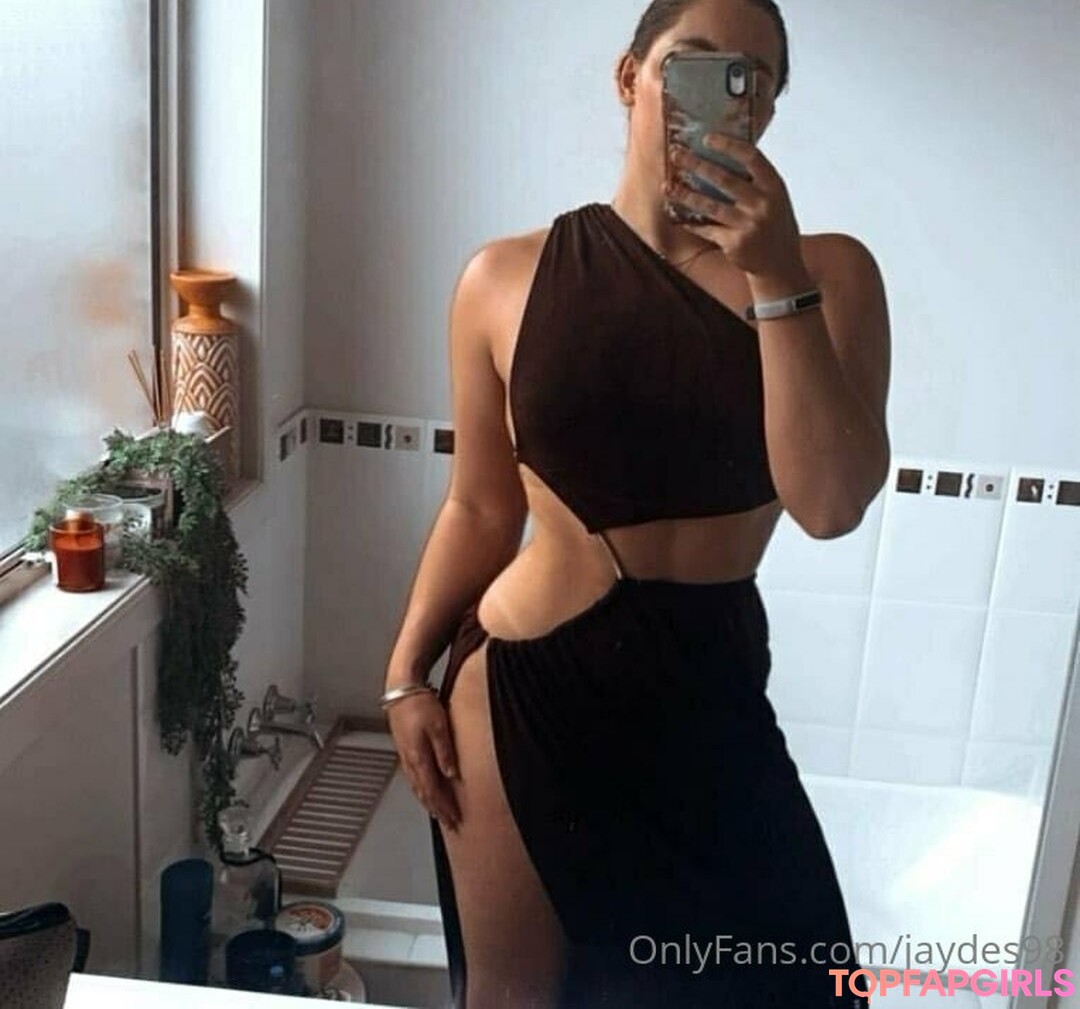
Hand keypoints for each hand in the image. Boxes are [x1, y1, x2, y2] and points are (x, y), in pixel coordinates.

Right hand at [385, 691, 460, 829]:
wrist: (400, 689)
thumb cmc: (420, 704)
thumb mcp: (439, 726)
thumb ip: (445, 752)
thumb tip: (452, 775)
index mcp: (419, 758)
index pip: (434, 791)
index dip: (445, 807)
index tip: (455, 819)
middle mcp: (410, 761)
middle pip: (425, 793)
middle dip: (438, 810)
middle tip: (450, 823)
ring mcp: (405, 756)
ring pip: (417, 787)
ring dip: (428, 802)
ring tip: (438, 813)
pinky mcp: (405, 749)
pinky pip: (414, 777)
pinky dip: (421, 789)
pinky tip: (425, 789)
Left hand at [665, 132, 806, 281]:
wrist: (780, 266)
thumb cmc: (775, 226)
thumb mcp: (776, 199)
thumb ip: (758, 181)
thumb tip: (727, 153)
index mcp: (775, 187)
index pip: (752, 157)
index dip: (728, 145)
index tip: (707, 138)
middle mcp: (762, 204)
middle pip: (724, 179)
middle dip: (696, 164)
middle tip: (675, 154)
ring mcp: (748, 225)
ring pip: (709, 205)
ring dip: (685, 195)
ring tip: (667, 187)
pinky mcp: (734, 243)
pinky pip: (706, 229)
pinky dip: (690, 223)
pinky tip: (676, 216)